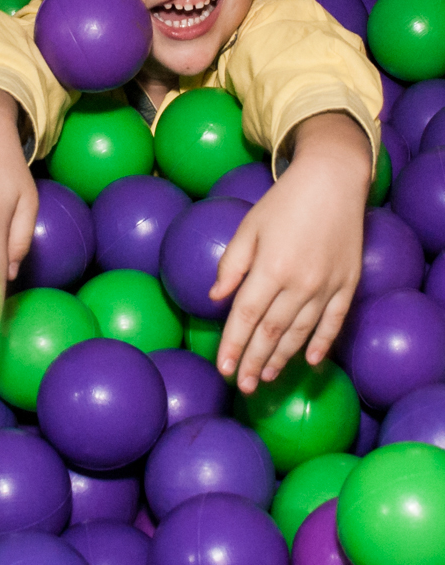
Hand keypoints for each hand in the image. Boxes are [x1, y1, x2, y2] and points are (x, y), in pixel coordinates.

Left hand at [210, 113, 372, 393]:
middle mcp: (300, 282)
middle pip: (271, 332)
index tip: (222, 368)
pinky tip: (309, 362)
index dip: (233, 345)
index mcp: (271, 268)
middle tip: (241, 385)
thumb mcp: (249, 226)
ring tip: (265, 377)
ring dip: (281, 358)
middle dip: (253, 361)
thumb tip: (216, 298)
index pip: (246, 317)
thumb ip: (232, 264)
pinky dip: (321, 343)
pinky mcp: (348, 284)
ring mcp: (327, 286)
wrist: (334, 180)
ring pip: (300, 333)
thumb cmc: (285, 202)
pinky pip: (334, 322)